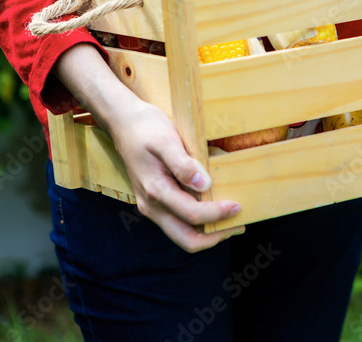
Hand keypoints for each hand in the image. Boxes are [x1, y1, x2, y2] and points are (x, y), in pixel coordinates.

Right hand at [54, 44, 244, 251]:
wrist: (122, 121)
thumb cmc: (145, 128)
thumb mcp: (166, 140)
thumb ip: (183, 164)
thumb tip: (204, 185)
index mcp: (155, 191)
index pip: (192, 215)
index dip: (217, 214)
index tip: (237, 206)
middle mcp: (151, 205)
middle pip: (186, 239)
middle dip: (214, 237)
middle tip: (239, 226)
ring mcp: (152, 205)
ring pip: (182, 233)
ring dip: (207, 232)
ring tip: (231, 220)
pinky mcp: (155, 200)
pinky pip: (178, 220)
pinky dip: (198, 222)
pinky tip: (214, 207)